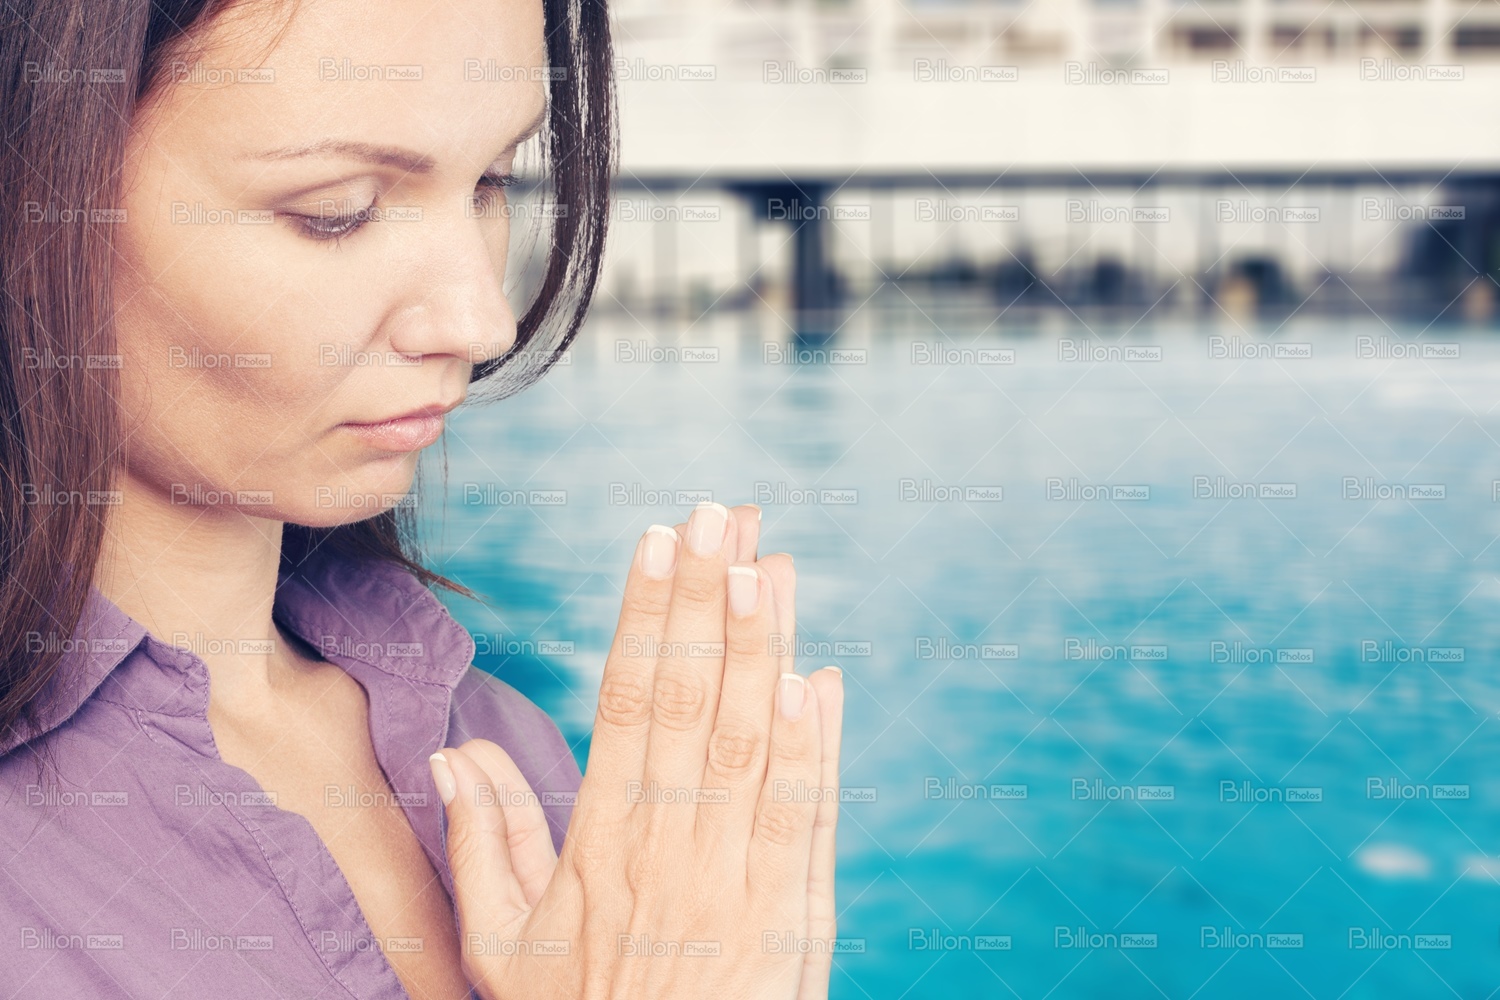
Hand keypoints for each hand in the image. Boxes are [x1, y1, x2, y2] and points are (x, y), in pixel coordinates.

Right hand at [431, 502, 844, 998]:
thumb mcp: (506, 947)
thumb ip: (485, 843)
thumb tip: (457, 752)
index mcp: (601, 844)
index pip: (625, 704)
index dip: (644, 617)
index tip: (655, 539)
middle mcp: (672, 849)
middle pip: (692, 702)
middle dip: (709, 599)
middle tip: (726, 513)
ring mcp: (740, 880)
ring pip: (753, 743)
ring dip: (766, 648)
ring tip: (773, 565)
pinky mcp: (796, 917)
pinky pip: (806, 819)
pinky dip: (816, 749)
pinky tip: (820, 681)